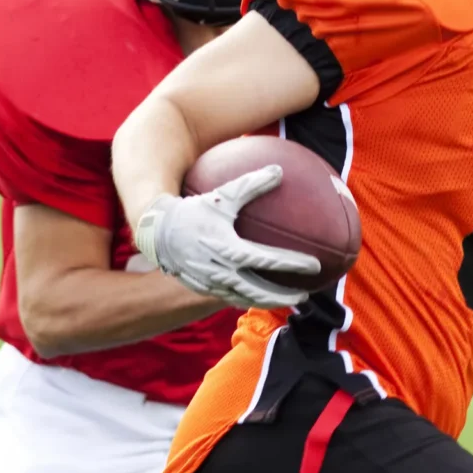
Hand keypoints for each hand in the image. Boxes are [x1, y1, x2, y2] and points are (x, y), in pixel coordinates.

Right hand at [133, 164, 320, 308]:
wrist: (157, 231)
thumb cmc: (193, 210)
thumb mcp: (222, 195)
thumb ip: (251, 184)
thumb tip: (279, 170)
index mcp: (228, 248)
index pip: (267, 260)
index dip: (292, 264)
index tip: (314, 266)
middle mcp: (221, 271)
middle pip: (259, 291)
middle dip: (283, 296)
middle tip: (304, 296)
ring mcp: (212, 283)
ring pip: (246, 299)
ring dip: (268, 302)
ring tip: (288, 301)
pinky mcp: (204, 289)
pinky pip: (231, 299)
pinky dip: (250, 300)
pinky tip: (262, 297)